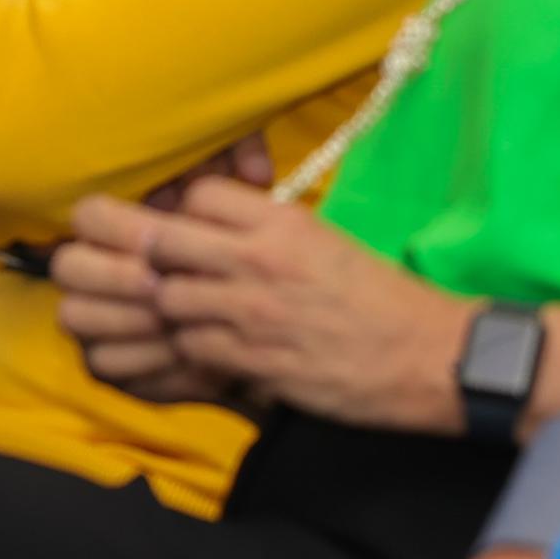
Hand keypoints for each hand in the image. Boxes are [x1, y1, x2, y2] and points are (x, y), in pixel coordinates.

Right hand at [50, 196, 259, 408]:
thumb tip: (257, 170)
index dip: (114, 228)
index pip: (89, 216)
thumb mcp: (251, 225)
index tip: (154, 240)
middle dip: (110, 275)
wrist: (268, 335)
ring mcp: (97, 318)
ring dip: (122, 318)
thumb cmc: (248, 270)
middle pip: (69, 266)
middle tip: (155, 285)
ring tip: (169, 323)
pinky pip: (102, 362)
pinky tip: (178, 356)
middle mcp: (97, 271)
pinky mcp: (111, 363)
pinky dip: (138, 359)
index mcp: (123, 230)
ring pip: (74, 314)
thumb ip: (246, 188)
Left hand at [88, 174, 476, 432]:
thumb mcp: (327, 243)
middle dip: (140, 252)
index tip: (183, 229)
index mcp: (283, 225)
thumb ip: (270, 233)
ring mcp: (253, 314)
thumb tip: (217, 230)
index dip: (181, 212)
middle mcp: (260, 262)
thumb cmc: (382, 299)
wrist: (429, 355)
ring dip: (165, 308)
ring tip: (176, 314)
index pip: (199, 196)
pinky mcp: (255, 362)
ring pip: (167, 299)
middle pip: (161, 240)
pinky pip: (192, 349)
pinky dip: (188, 350)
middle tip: (131, 263)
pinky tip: (203, 350)